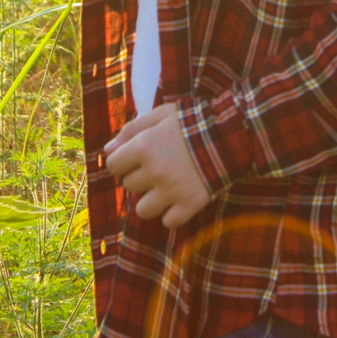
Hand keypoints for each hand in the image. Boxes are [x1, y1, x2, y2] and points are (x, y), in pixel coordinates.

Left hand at [104, 103, 211, 228]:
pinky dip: (173, 214)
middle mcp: (153, 171)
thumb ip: (131, 129)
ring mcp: (171, 191)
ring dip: (152, 201)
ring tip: (166, 188)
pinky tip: (180, 200)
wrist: (229, 134)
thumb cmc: (190, 120)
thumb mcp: (160, 115)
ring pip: (143, 210)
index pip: (113, 166)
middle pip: (129, 186)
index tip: (136, 159)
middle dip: (140, 177)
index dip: (123, 162)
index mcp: (143, 146)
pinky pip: (168, 222)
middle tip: (158, 168)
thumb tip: (107, 149)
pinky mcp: (190, 205)